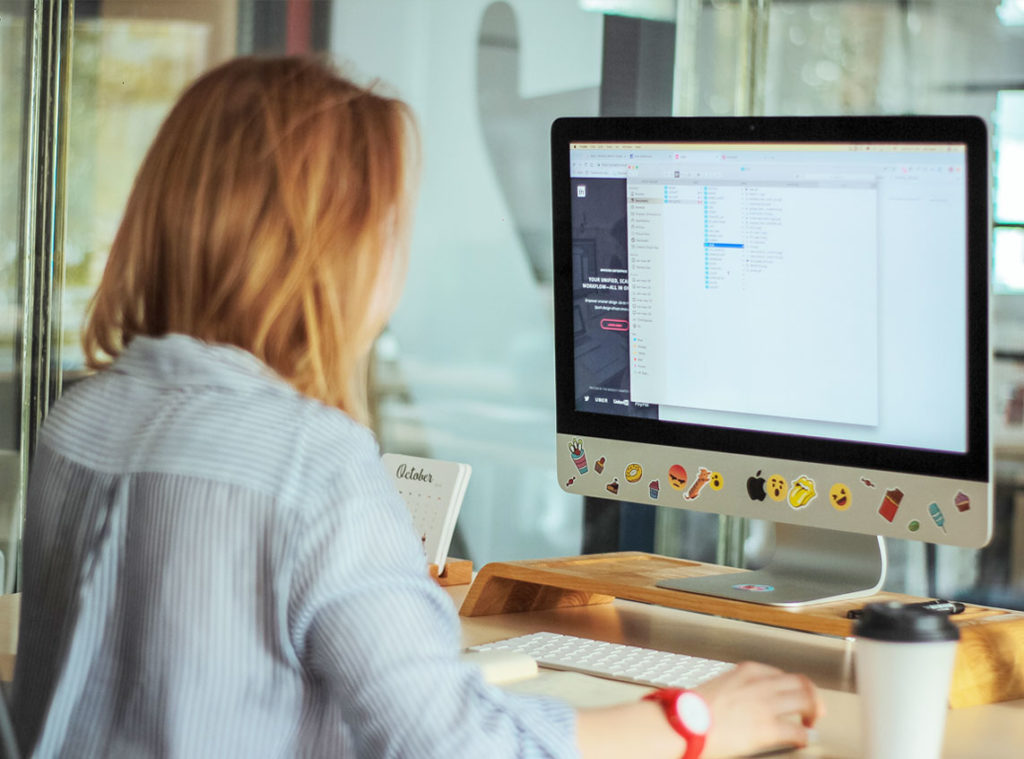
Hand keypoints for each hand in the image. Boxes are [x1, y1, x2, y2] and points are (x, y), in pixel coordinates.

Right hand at [694, 662, 824, 757]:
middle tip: (813, 708)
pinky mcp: (768, 728)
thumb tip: (746, 701)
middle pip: (801, 682)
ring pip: (806, 700)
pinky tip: (803, 740)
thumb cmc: (693, 709)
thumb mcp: (719, 687)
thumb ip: (738, 689)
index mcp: (747, 671)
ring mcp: (766, 705)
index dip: (792, 686)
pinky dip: (805, 736)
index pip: (781, 673)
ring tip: (811, 722)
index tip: (794, 695)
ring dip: (813, 712)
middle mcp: (761, 684)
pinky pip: (798, 730)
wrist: (684, 723)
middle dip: (811, 695)